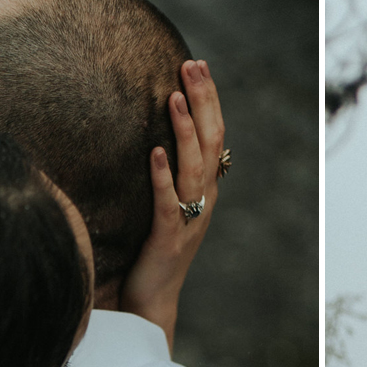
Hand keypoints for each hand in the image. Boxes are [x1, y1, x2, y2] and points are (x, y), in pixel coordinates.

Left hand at [119, 59, 226, 347]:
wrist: (151, 300)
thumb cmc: (153, 251)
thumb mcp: (167, 205)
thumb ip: (169, 174)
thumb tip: (154, 134)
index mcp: (205, 189)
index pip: (214, 135)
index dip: (208, 100)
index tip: (197, 65)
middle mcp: (203, 199)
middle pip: (210, 142)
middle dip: (202, 102)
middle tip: (192, 65)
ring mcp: (188, 219)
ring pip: (193, 168)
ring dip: (185, 130)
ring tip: (173, 96)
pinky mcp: (168, 239)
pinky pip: (167, 203)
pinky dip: (162, 176)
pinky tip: (154, 152)